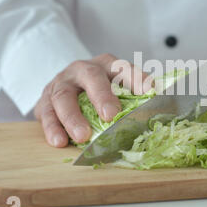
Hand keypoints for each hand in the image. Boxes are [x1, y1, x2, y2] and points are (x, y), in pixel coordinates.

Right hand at [34, 53, 150, 146]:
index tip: (149, 92)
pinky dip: (52, 128)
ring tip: (82, 136)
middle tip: (110, 116)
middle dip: (101, 96)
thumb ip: (135, 97)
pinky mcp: (44, 99)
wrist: (65, 85)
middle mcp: (83, 70)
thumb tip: (162, 107)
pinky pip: (45, 112)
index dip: (136, 79)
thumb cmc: (100, 90)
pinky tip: (59, 141)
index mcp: (107, 65)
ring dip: (72, 117)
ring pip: (63, 96)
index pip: (123, 68)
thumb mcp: (117, 87)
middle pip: (91, 77)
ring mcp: (61, 83)